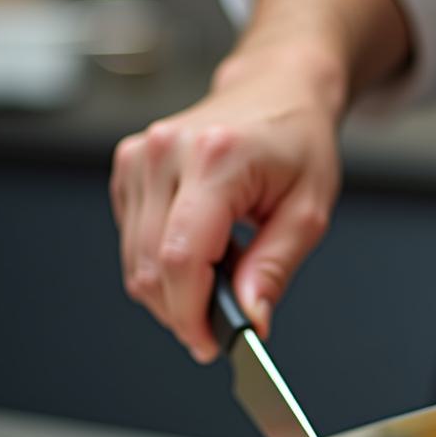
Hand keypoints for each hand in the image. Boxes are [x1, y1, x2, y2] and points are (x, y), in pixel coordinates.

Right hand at [108, 0, 407, 358]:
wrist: (275, 92)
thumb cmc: (297, 144)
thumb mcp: (308, 213)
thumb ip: (274, 270)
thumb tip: (251, 322)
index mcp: (213, 160)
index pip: (181, 257)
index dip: (191, 314)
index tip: (211, 344)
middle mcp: (163, 153)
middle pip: (150, 265)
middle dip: (182, 312)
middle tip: (221, 329)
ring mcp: (138, 157)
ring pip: (135, 258)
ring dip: (172, 291)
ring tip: (221, 280)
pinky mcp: (128, 167)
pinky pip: (132, 239)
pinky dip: (163, 265)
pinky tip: (201, 255)